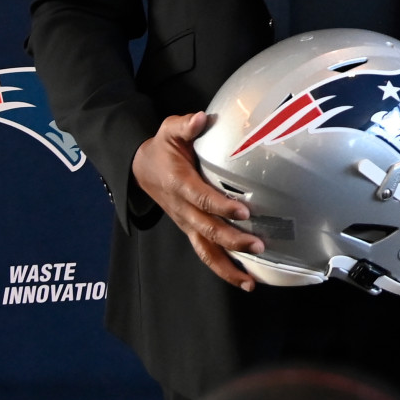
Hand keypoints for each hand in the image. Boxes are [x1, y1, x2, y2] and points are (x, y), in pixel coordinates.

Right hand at [131, 111, 264, 290]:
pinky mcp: (191, 230)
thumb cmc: (163, 148)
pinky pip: (206, 254)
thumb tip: (200, 118)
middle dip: (233, 240)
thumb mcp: (169, 130)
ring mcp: (186, 223)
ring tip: (250, 281)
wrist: (141, 168)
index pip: (202, 198)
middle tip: (258, 245)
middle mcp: (183, 209)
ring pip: (205, 250)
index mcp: (179, 184)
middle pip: (207, 229)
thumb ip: (185, 125)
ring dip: (228, 266)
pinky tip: (245, 281)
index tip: (244, 211)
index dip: (222, 206)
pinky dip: (223, 269)